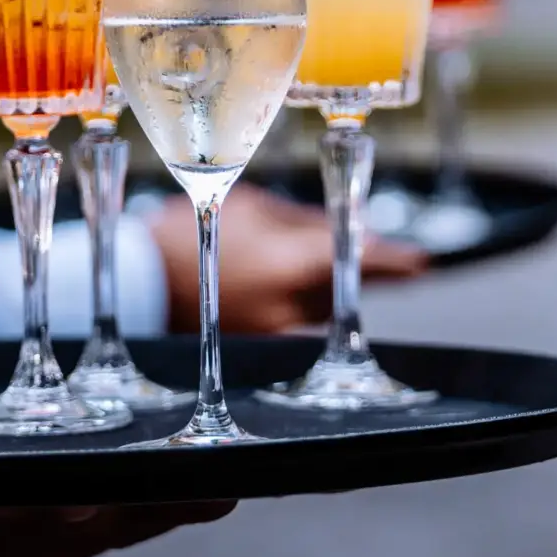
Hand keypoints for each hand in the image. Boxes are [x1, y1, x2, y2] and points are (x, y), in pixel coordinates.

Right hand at [149, 183, 424, 333]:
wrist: (135, 280)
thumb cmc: (188, 231)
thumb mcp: (251, 208)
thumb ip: (305, 224)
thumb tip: (349, 231)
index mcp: (293, 266)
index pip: (361, 262)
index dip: (395, 262)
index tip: (421, 261)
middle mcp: (289, 308)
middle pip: (342, 290)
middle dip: (356, 273)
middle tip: (379, 260)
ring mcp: (271, 335)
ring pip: (318, 310)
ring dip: (322, 290)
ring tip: (303, 268)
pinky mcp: (253, 348)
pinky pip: (290, 326)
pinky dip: (295, 307)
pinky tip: (280, 291)